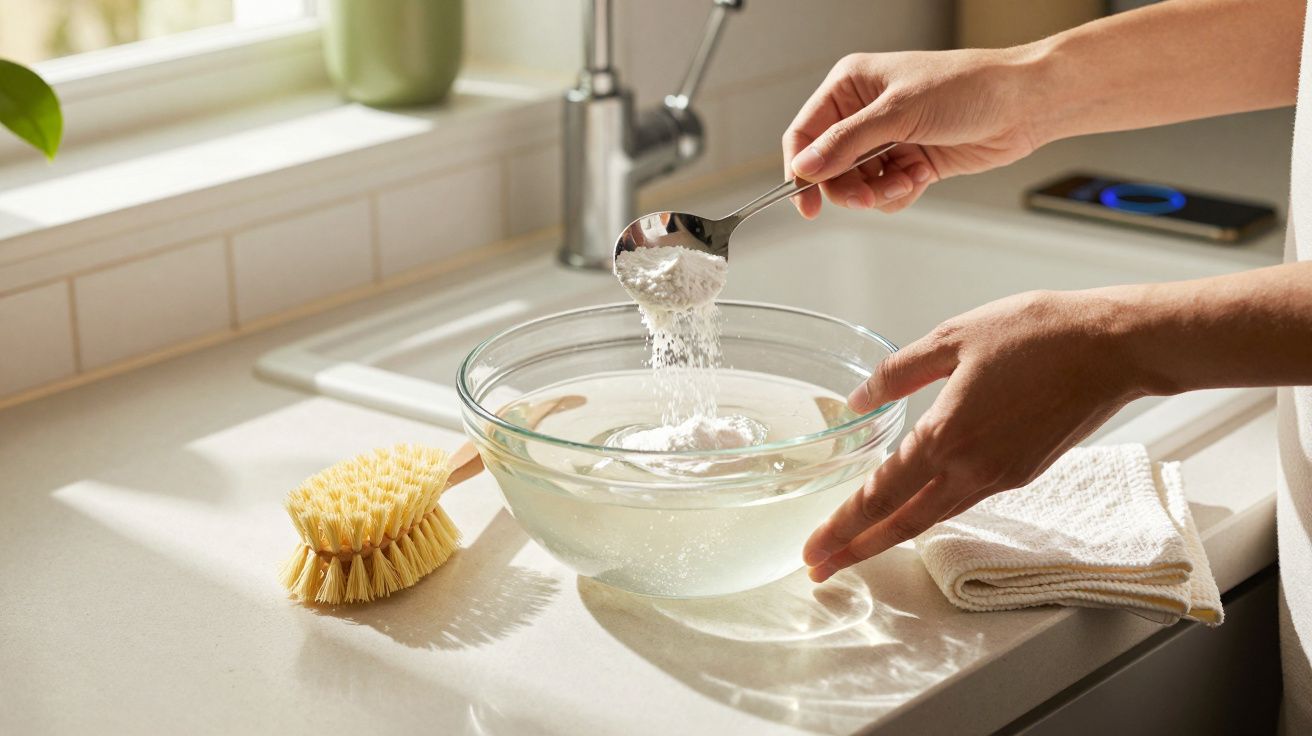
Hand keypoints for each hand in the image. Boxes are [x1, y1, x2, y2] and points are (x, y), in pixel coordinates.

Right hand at [782, 47, 1044, 217]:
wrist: (1023, 104)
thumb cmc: (969, 87)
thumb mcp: (899, 112)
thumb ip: (846, 142)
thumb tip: (806, 166)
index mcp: (852, 86)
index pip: (805, 133)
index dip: (801, 169)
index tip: (805, 202)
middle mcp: (864, 113)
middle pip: (829, 167)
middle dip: (847, 187)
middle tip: (866, 197)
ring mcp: (887, 139)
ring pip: (857, 184)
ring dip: (877, 191)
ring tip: (905, 181)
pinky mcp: (910, 162)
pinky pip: (885, 192)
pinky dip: (899, 193)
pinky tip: (920, 177)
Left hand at [804, 289, 1145, 581]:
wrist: (1114, 348)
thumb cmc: (1038, 334)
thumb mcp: (952, 337)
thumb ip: (898, 373)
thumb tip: (858, 400)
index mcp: (947, 436)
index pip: (879, 495)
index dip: (841, 527)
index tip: (812, 550)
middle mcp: (971, 468)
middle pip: (902, 524)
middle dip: (856, 550)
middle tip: (819, 569)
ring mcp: (1000, 476)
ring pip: (933, 517)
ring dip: (890, 536)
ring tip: (857, 546)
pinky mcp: (1022, 472)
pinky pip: (963, 500)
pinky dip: (928, 511)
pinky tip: (912, 506)